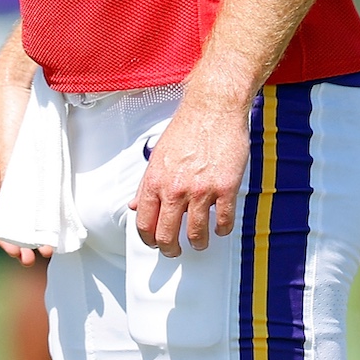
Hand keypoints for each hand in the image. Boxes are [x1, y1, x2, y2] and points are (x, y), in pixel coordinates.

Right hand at [0, 60, 51, 265]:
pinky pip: (38, 190)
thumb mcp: (10, 146)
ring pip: (24, 205)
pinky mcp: (35, 162)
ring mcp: (18, 169)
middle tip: (36, 257)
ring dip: (35, 226)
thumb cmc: (9, 110)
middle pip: (7, 214)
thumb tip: (20, 212)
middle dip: (20, 238)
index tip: (18, 253)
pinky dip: (44, 208)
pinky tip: (55, 220)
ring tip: (48, 245)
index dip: (3, 236)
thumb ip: (14, 177)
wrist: (24, 78)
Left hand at [132, 98, 251, 256]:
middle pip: (166, 234)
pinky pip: (223, 221)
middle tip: (174, 250)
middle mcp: (175, 188)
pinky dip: (221, 229)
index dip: (148, 239)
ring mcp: (200, 190)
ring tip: (199, 242)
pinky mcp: (225, 188)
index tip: (154, 242)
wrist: (213, 109)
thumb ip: (146, 184)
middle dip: (169, 249)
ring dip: (197, 243)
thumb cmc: (187, 128)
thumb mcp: (157, 156)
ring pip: (196, 233)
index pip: (144, 222)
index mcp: (155, 180)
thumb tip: (134, 204)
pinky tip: (219, 227)